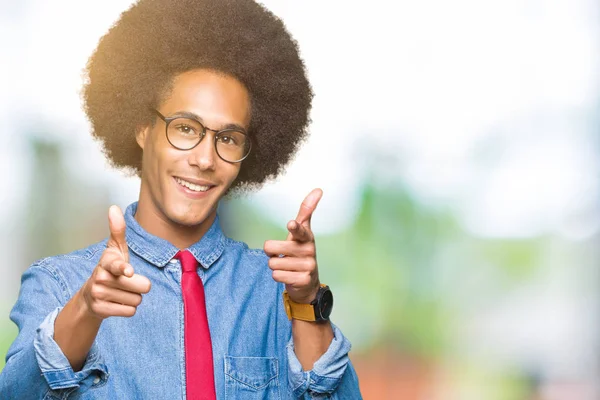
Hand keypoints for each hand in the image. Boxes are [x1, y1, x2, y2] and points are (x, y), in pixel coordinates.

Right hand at [80, 205, 151, 318]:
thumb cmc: (110, 269)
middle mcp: (100, 277)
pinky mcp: (101, 310)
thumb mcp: (115, 250)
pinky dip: (128, 309)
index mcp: (107, 261)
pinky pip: (130, 311)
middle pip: (141, 286)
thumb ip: (118, 230)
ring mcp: (99, 294)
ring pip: (137, 300)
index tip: (127, 271)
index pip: (117, 264)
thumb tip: (114, 207)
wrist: (90, 296)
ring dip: (133, 297)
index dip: (123, 268)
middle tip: (127, 283)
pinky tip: (117, 302)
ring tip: (120, 292)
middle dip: (139, 286)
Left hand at [264, 188, 322, 303]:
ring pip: (272, 263)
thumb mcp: (303, 232)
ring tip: (287, 265)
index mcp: (306, 237)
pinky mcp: (303, 280)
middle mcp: (309, 250)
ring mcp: (307, 266)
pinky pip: (276, 276)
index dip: (294, 228)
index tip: (291, 224)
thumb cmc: (301, 252)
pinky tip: (289, 275)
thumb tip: (318, 189)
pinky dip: (278, 276)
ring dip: (275, 265)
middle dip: (271, 252)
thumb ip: (306, 211)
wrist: (308, 282)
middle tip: (282, 254)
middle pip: (271, 248)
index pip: (300, 230)